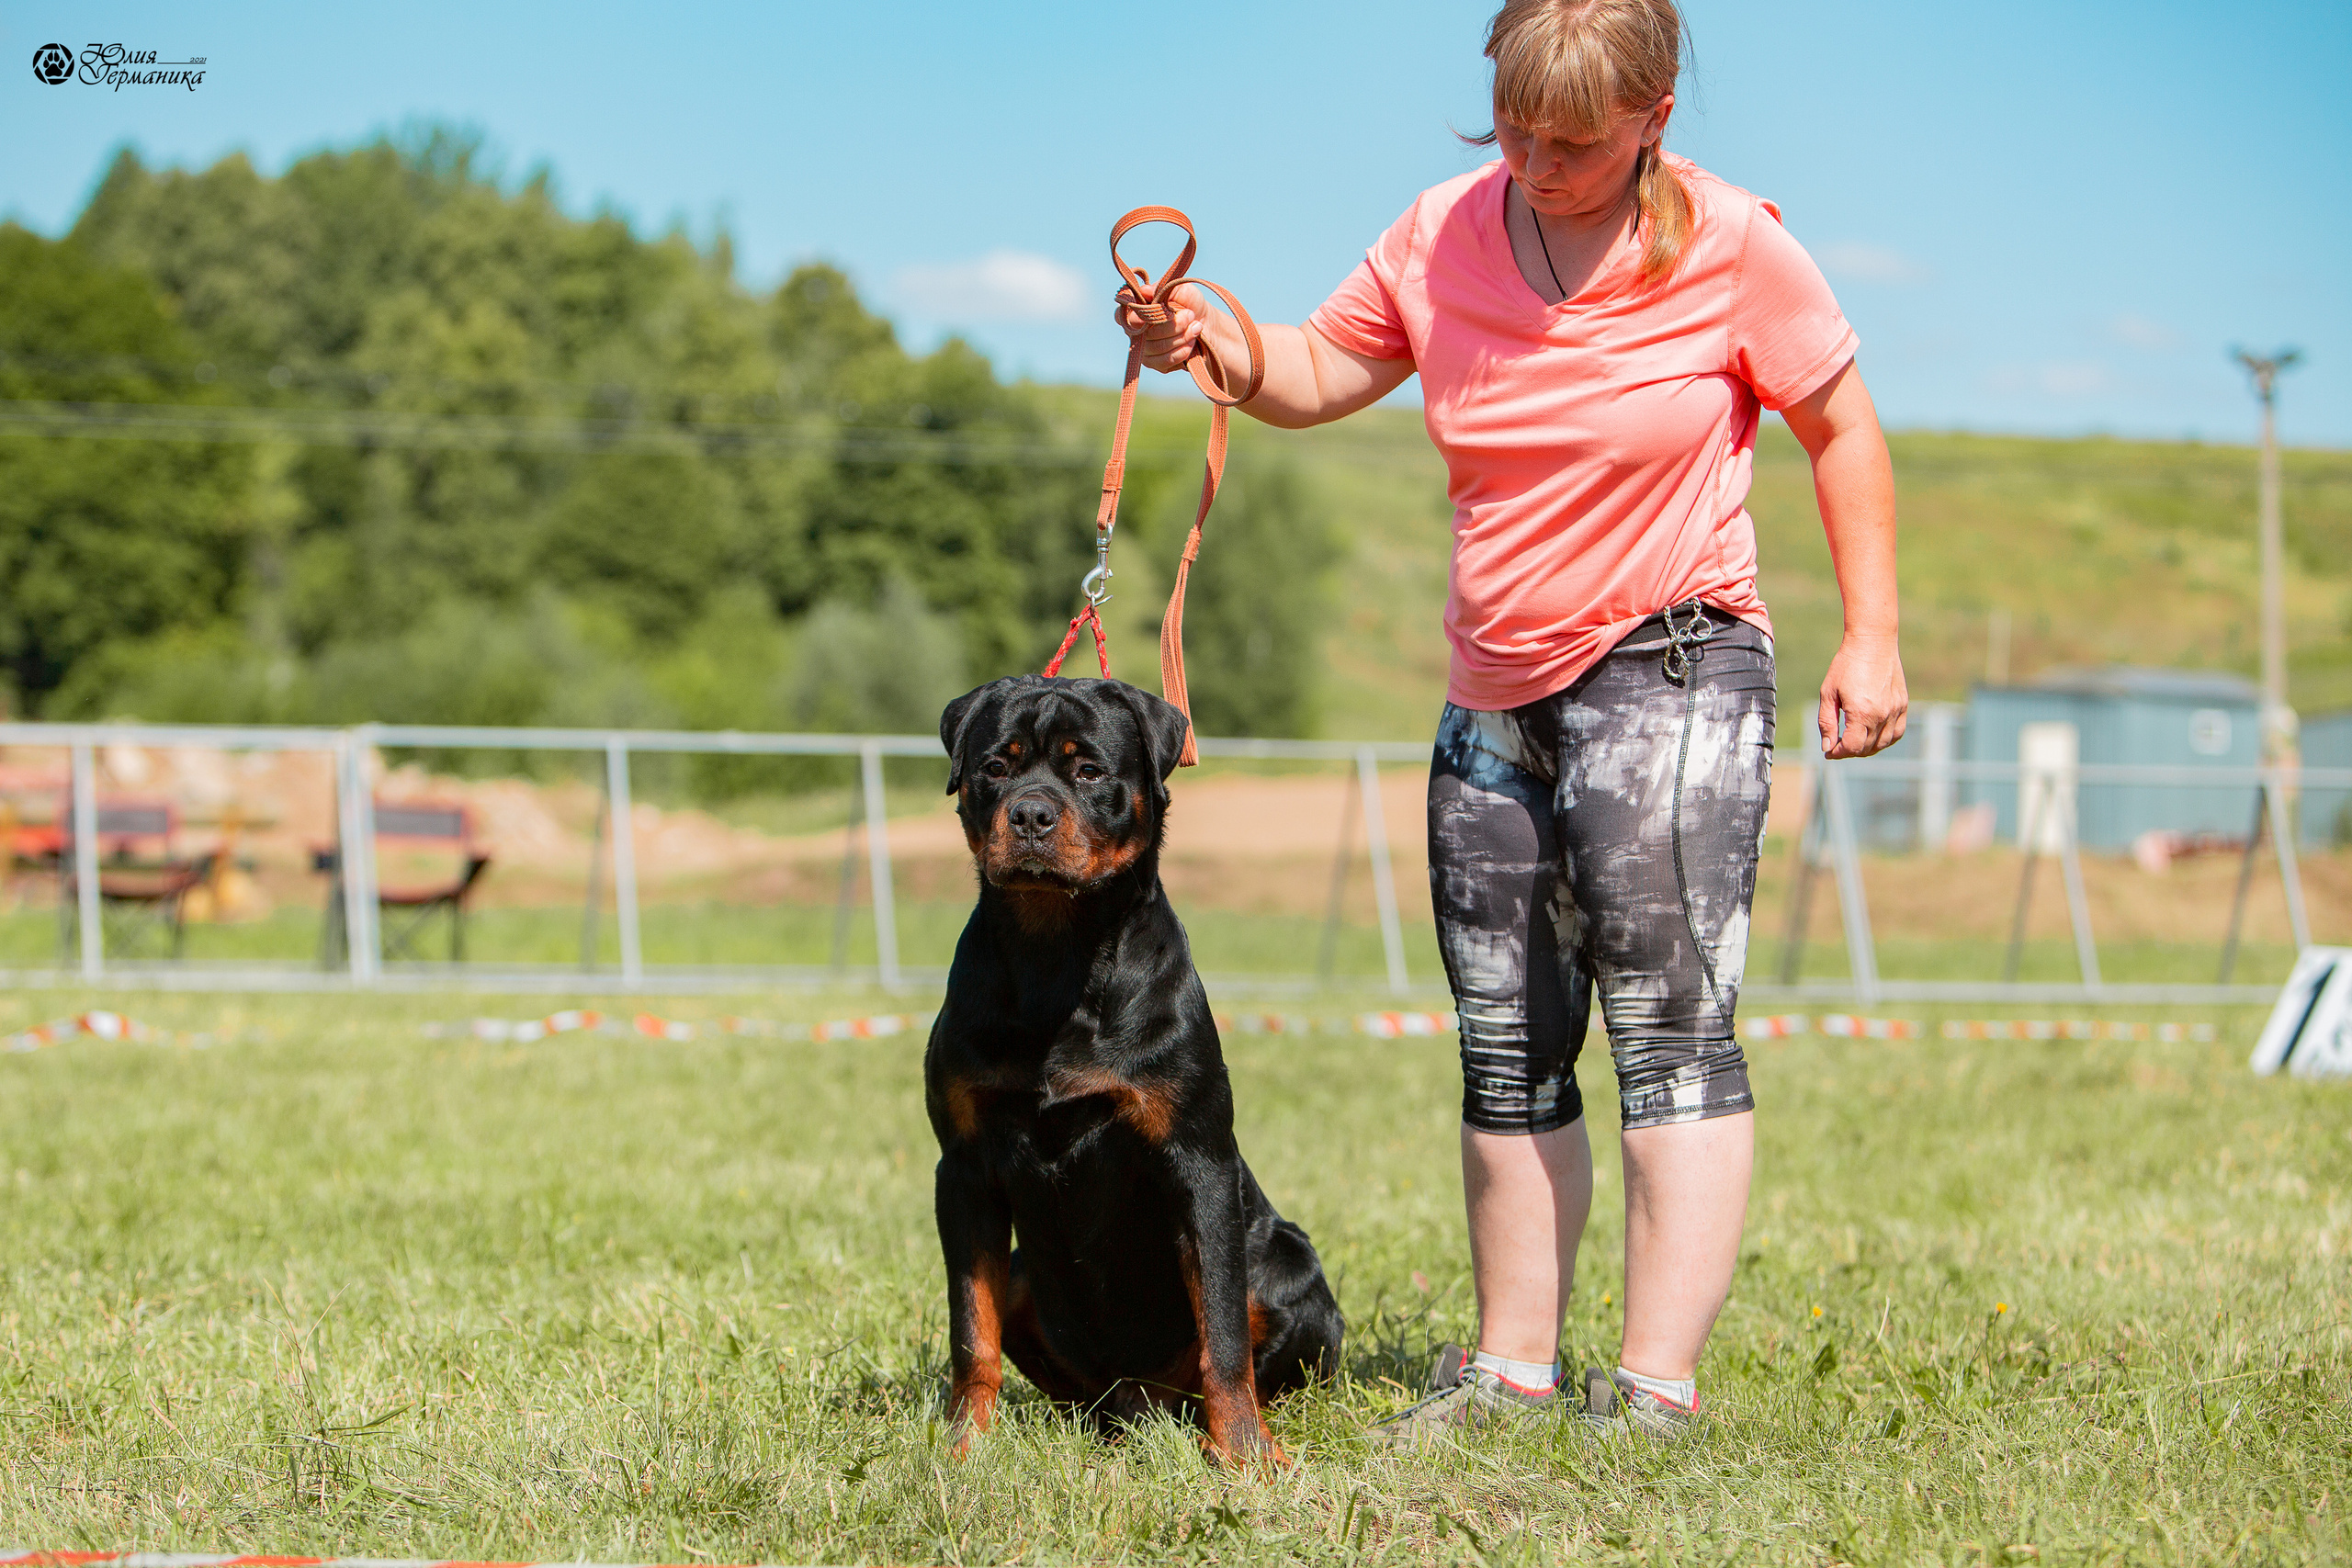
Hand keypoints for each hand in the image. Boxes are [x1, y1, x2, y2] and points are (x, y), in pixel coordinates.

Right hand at [1113, 281, 1212, 375]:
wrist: (1207, 324)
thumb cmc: (1190, 303)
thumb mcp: (1180, 290)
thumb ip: (1162, 288)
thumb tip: (1144, 290)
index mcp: (1135, 310)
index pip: (1121, 316)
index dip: (1138, 316)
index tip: (1161, 310)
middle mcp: (1135, 332)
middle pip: (1146, 333)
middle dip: (1173, 324)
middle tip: (1190, 314)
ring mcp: (1144, 350)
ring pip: (1158, 347)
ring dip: (1181, 336)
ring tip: (1196, 326)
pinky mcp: (1156, 364)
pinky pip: (1166, 361)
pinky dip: (1182, 350)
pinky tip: (1191, 341)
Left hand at [1818, 633, 1906, 758]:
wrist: (1872, 643)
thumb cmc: (1846, 666)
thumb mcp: (1828, 694)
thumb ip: (1827, 723)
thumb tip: (1827, 747)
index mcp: (1861, 712)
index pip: (1852, 747)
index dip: (1838, 753)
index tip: (1829, 751)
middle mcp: (1882, 714)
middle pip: (1867, 748)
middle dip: (1849, 751)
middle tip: (1837, 745)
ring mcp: (1896, 710)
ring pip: (1883, 744)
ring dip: (1867, 748)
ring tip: (1853, 741)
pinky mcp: (1903, 705)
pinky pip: (1897, 733)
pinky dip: (1885, 740)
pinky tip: (1872, 736)